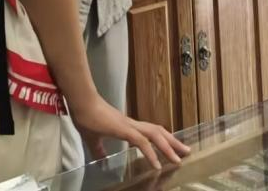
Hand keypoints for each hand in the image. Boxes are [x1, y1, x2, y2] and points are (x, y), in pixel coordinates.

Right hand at [69, 95, 190, 169]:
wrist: (81, 104)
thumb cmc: (86, 117)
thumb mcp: (93, 138)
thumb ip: (99, 149)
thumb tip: (101, 159)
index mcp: (127, 126)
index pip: (151, 132)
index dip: (163, 140)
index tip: (173, 149)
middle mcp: (133, 125)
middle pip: (159, 132)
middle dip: (173, 142)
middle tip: (186, 152)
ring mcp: (130, 126)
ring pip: (155, 136)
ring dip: (168, 147)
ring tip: (179, 159)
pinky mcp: (124, 129)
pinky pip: (142, 143)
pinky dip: (151, 154)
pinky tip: (157, 165)